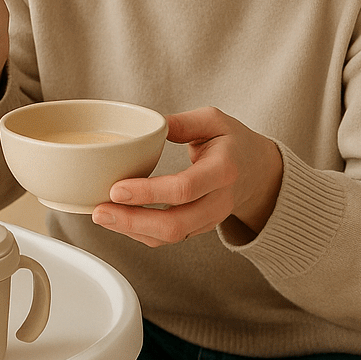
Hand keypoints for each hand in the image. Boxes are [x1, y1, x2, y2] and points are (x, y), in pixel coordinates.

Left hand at [91, 107, 283, 246]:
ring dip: (132, 231)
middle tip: (100, 211)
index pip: (185, 188)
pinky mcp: (199, 227)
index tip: (117, 189)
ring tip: (101, 217)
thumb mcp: (215, 121)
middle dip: (133, 221)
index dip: (149, 192)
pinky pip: (170, 238)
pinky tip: (118, 222)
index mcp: (223, 170)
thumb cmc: (233, 143)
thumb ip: (184, 122)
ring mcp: (210, 219)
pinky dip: (141, 234)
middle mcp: (219, 200)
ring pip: (171, 236)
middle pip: (175, 223)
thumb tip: (154, 124)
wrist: (260, 174)